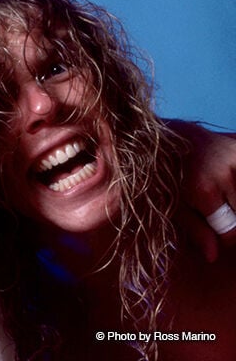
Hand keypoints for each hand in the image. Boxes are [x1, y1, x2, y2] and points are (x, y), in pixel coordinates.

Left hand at [169, 120, 235, 260]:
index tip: (217, 235)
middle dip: (234, 220)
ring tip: (220, 198)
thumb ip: (194, 231)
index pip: (232, 232)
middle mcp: (225, 173)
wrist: (165, 136)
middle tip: (218, 214)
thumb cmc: (164, 178)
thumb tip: (212, 257)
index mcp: (204, 191)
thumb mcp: (171, 206)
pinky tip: (227, 189)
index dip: (226, 239)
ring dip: (235, 202)